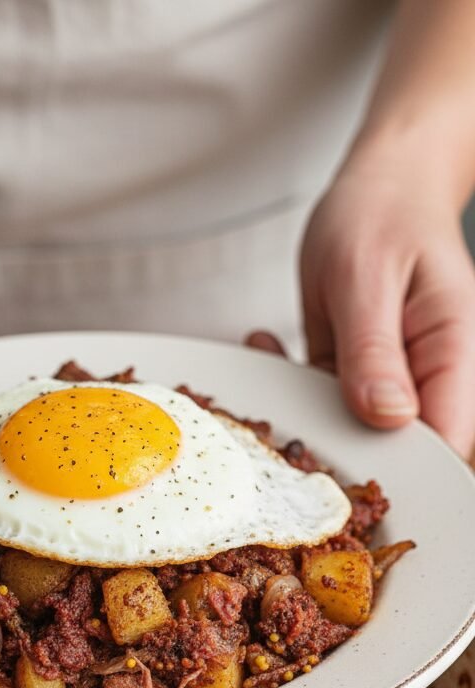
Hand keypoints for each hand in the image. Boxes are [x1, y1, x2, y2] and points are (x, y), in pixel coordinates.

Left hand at [298, 165, 474, 456]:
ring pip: (349, 434)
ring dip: (299, 410)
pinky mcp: (356, 380)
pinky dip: (287, 386)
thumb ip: (374, 350)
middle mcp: (427, 377)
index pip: (444, 440)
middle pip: (395, 452)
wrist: (381, 188)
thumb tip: (387, 415)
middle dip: (333, 441)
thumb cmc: (385, 214)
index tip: (342, 456)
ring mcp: (391, 383)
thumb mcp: (367, 276)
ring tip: (271, 354)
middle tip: (284, 407)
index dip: (399, 465)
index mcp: (453, 353)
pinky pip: (321, 405)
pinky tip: (268, 347)